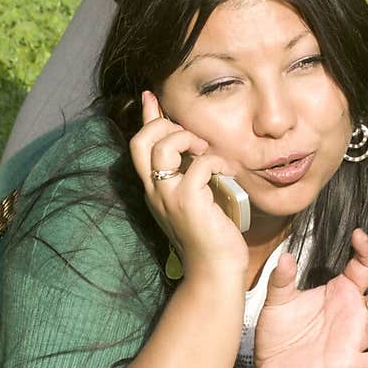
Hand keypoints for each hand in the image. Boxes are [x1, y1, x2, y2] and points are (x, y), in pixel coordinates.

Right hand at [129, 91, 248, 280]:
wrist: (214, 271)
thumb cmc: (210, 238)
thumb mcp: (196, 200)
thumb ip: (191, 176)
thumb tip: (198, 151)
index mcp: (154, 190)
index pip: (139, 145)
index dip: (146, 118)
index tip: (151, 97)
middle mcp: (155, 191)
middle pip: (141, 141)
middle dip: (164, 125)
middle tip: (192, 138)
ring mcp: (169, 196)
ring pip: (163, 147)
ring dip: (188, 139)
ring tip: (206, 151)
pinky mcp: (188, 201)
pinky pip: (201, 164)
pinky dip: (217, 161)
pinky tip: (228, 173)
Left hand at [253, 228, 367, 367]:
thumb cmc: (279, 331)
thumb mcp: (278, 301)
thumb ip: (282, 280)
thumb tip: (284, 257)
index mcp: (342, 291)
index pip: (364, 266)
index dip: (366, 250)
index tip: (359, 235)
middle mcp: (355, 312)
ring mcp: (354, 338)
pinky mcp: (347, 362)